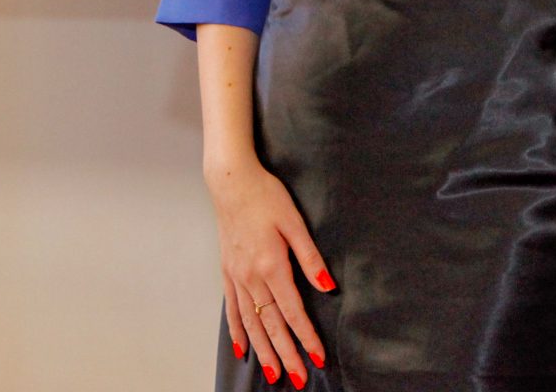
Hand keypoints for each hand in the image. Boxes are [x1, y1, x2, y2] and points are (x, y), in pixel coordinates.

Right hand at [208, 152, 334, 385]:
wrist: (231, 182)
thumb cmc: (266, 196)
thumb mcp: (295, 223)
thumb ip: (310, 258)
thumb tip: (328, 287)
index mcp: (271, 265)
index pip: (292, 311)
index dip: (306, 336)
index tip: (318, 356)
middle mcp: (251, 276)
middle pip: (270, 324)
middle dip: (286, 354)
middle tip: (299, 379)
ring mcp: (236, 276)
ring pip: (250, 323)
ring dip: (263, 350)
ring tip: (273, 373)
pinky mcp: (227, 272)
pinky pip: (232, 309)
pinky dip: (237, 332)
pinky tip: (243, 349)